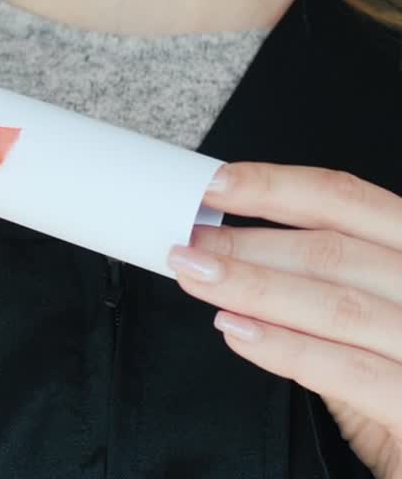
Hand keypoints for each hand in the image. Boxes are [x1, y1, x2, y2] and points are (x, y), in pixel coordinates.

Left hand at [166, 161, 401, 478]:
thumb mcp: (354, 322)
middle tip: (188, 244)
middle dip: (248, 245)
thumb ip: (310, 281)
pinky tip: (236, 332)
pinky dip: (286, 347)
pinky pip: (351, 371)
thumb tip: (224, 248)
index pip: (348, 201)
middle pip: (335, 252)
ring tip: (195, 277)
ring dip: (253, 288)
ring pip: (338, 306)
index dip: (274, 187)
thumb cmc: (389, 384)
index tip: (211, 185)